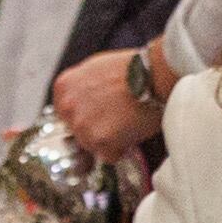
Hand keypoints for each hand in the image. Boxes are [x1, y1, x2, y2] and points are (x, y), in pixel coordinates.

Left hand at [50, 45, 159, 159]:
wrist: (157, 74)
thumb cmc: (137, 70)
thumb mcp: (98, 68)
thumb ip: (84, 87)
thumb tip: (83, 102)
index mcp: (64, 86)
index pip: (66, 113)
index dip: (86, 116)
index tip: (99, 115)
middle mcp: (67, 106)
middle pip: (77, 131)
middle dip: (96, 130)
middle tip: (118, 119)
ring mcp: (81, 124)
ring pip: (91, 145)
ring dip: (109, 140)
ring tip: (128, 122)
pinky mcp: (98, 139)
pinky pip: (108, 155)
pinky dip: (121, 149)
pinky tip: (132, 131)